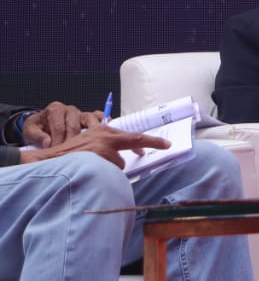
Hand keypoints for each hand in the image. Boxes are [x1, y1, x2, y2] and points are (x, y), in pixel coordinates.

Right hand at [19, 123, 168, 167]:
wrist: (45, 161)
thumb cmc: (66, 156)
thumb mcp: (86, 144)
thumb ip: (103, 146)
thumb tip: (120, 158)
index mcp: (101, 131)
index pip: (131, 136)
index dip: (149, 140)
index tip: (166, 143)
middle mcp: (103, 135)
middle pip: (134, 140)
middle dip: (150, 143)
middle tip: (166, 145)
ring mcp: (101, 146)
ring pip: (119, 163)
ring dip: (112, 168)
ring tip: (93, 169)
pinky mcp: (97, 156)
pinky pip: (109, 170)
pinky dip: (104, 174)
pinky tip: (90, 173)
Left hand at [22, 101, 100, 147]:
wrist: (42, 124)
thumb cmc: (38, 128)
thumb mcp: (30, 131)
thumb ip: (38, 136)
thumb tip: (48, 142)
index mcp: (55, 110)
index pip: (59, 127)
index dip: (58, 141)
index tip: (56, 153)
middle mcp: (69, 109)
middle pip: (74, 126)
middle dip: (71, 143)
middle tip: (69, 155)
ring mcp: (81, 112)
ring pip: (88, 121)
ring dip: (88, 135)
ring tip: (87, 147)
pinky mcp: (90, 116)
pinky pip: (99, 117)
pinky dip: (102, 122)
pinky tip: (103, 132)